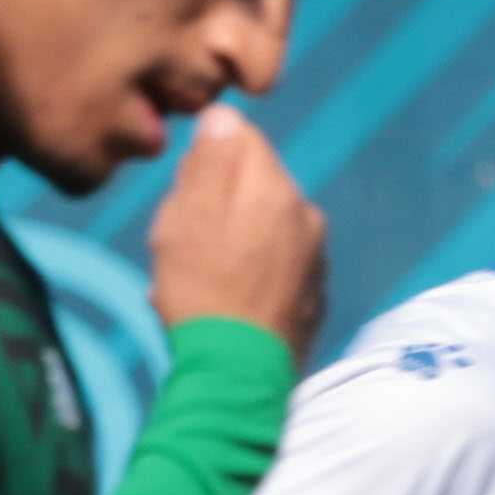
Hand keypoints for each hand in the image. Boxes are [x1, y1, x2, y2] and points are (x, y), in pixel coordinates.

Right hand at [143, 103, 326, 355]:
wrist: (238, 379)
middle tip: (180, 249)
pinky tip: (223, 309)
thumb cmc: (203, 294)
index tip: (181, 200)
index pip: (240, 139)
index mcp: (275, 188)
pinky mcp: (312, 301)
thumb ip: (209, 160)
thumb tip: (225, 115)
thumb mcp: (187, 218)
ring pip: (262, 231)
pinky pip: (275, 273)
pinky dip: (249, 280)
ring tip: (195, 287)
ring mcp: (314, 261)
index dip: (201, 164)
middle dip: (215, 208)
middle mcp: (305, 216)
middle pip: (251, 188)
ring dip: (229, 246)